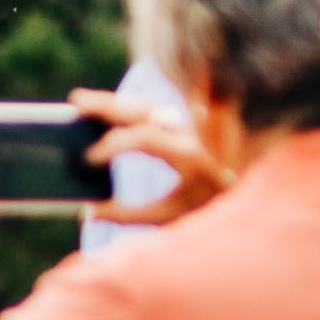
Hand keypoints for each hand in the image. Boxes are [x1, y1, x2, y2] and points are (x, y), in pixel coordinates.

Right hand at [73, 87, 236, 226]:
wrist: (242, 195)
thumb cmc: (205, 209)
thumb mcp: (168, 218)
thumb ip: (128, 216)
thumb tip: (89, 211)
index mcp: (188, 155)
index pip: (146, 137)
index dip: (114, 145)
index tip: (90, 158)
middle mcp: (190, 133)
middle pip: (143, 110)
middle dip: (107, 105)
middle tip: (76, 103)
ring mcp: (187, 124)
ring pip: (146, 106)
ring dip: (113, 103)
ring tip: (81, 101)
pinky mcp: (183, 123)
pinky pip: (152, 110)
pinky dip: (127, 108)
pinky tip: (105, 108)